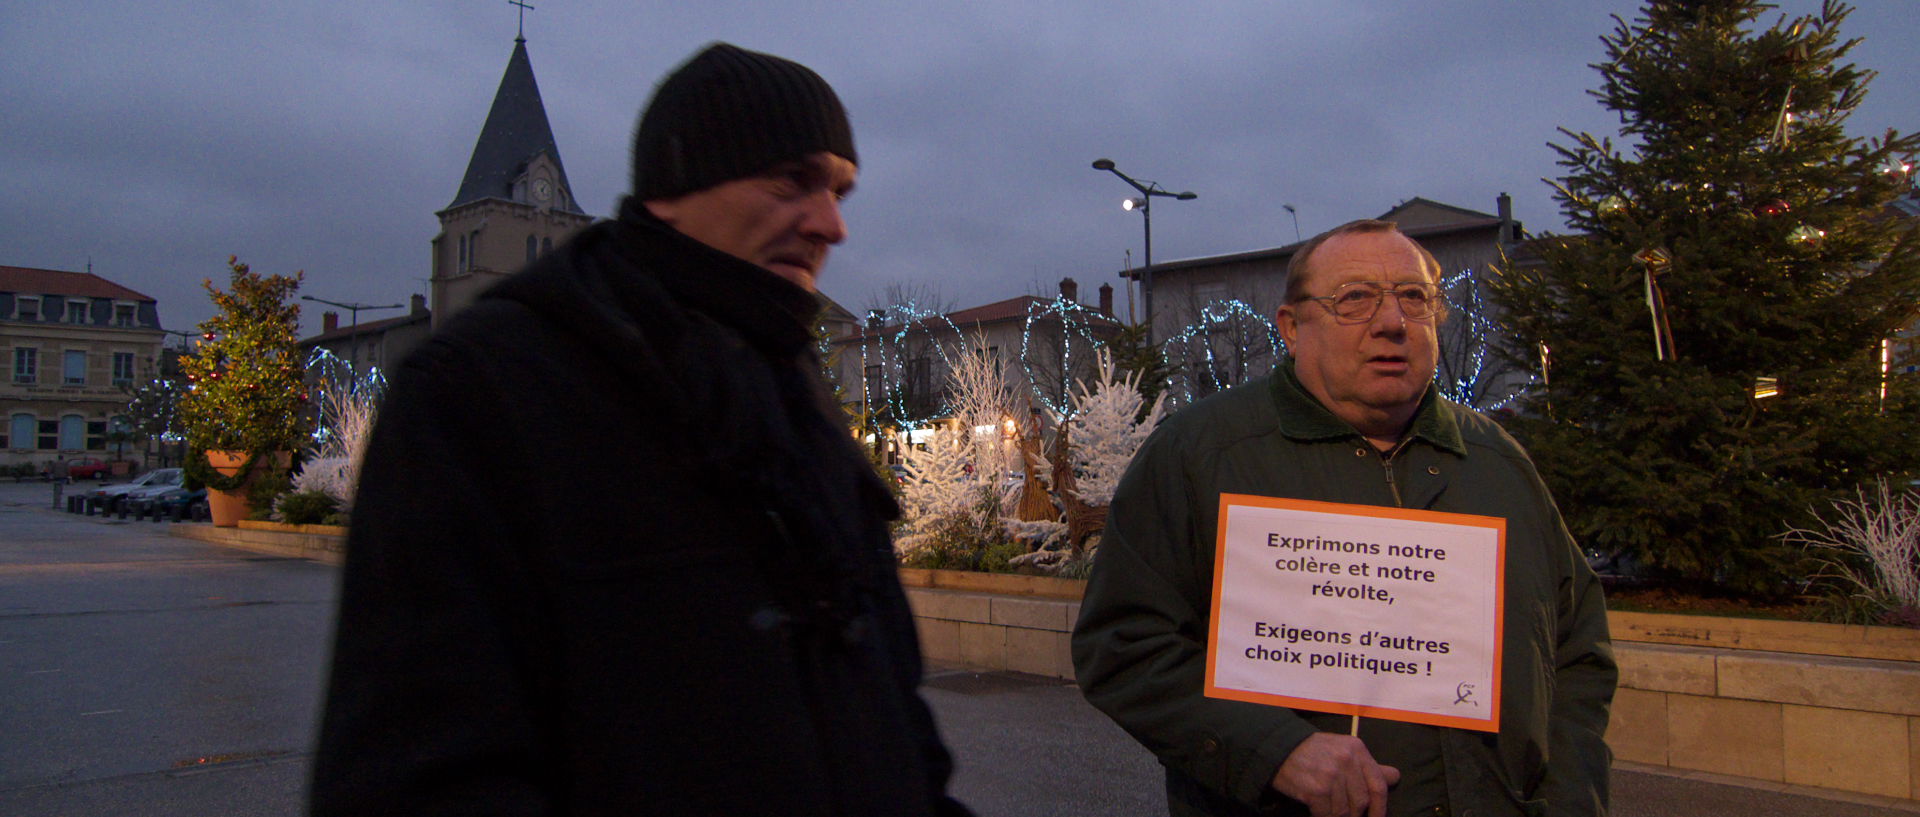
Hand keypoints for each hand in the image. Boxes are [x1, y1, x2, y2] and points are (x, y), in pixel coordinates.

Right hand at [1269, 732, 1400, 816]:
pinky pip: (1327, 815)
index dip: (1380, 807)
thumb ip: (1367, 765)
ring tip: (1332, 814)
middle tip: (1348, 815)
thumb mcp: (1343, 749)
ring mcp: (1331, 776)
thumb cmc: (1314, 751)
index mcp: (1357, 749)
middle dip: (1356, 814)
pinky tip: (1319, 814)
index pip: (1378, 784)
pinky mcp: (1316, 790)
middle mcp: (1346, 761)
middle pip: (1362, 801)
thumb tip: (1394, 777)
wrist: (1279, 748)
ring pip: (1345, 811)